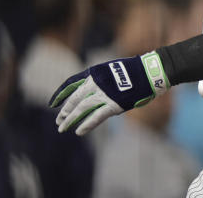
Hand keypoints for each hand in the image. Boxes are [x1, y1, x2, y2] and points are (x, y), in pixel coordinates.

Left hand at [50, 51, 168, 134]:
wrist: (149, 72)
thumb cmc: (133, 72)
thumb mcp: (111, 71)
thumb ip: (99, 81)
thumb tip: (90, 95)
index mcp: (94, 73)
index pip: (71, 84)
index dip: (61, 94)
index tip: (53, 104)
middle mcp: (96, 82)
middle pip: (74, 98)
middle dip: (65, 111)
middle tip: (58, 120)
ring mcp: (104, 93)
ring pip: (81, 108)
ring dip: (70, 119)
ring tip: (62, 128)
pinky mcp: (113, 104)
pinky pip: (96, 116)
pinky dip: (87, 124)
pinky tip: (78, 131)